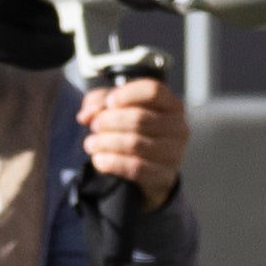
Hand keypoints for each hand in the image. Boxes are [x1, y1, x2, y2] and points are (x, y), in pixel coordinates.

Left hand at [78, 76, 186, 205]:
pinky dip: (112, 163)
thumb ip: (98, 103)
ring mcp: (174, 152)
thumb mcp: (114, 109)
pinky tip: (98, 159)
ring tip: (90, 144)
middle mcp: (178, 126)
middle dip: (109, 121)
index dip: (127, 94)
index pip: (153, 91)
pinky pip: (135, 167)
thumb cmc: (130, 130)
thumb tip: (86, 115)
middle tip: (94, 126)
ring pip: (135, 144)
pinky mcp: (165, 174)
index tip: (108, 102)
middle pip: (139, 118)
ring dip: (106, 143)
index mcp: (171, 104)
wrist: (145, 168)